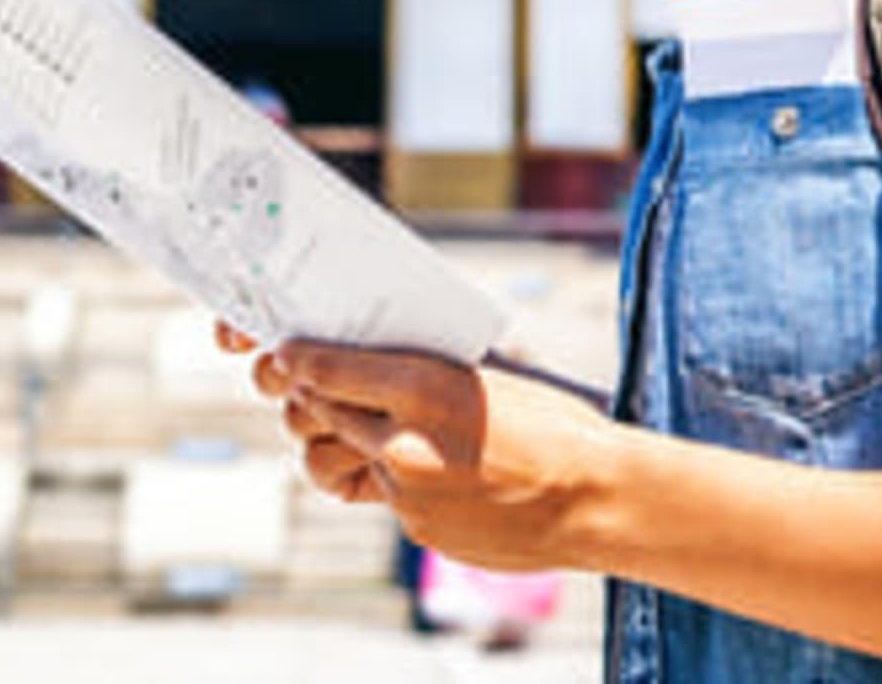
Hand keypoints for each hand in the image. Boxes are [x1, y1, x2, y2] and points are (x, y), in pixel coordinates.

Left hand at [216, 325, 626, 572]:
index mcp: (423, 388)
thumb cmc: (552, 426)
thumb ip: (419, 372)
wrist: (594, 499)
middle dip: (308, 397)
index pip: (326, 368)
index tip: (287, 353)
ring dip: (336, 443)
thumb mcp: (484, 375)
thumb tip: (364, 361)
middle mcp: (404, 443)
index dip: (298, 359)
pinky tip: (421, 467)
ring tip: (359, 430)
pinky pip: (380, 496)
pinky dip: (389, 479)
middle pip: (317, 414)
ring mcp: (407, 494)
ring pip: (335, 462)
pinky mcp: (416, 529)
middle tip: (310, 384)